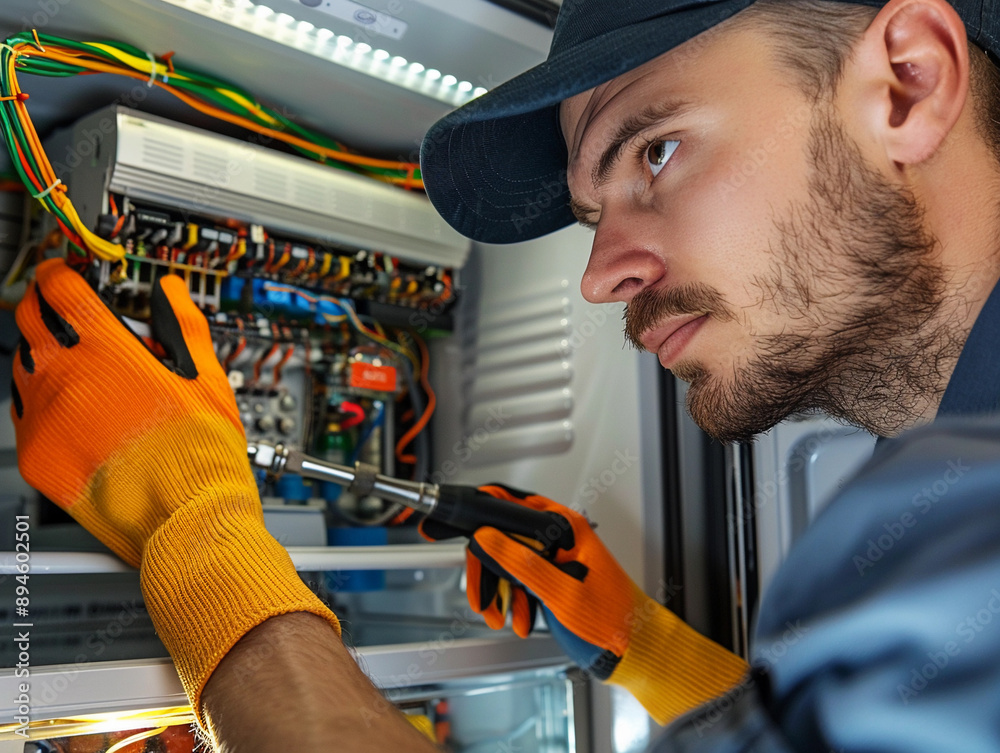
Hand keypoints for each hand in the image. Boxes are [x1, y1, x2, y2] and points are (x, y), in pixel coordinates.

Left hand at [12, 258, 339, 722]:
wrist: (185, 521)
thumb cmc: (201, 457)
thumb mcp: (207, 380)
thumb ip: (182, 326)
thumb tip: (169, 294)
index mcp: (109, 354)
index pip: (62, 289)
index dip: (63, 272)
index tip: (69, 274)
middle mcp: (67, 381)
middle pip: (28, 319)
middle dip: (42, 304)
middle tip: (61, 309)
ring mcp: (43, 420)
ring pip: (20, 365)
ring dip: (40, 353)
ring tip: (71, 363)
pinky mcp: (36, 457)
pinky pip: (20, 414)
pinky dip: (37, 401)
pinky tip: (67, 408)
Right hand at [421, 484, 747, 722]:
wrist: (635, 651)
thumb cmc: (614, 621)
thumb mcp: (561, 593)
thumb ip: (522, 562)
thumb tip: (487, 536)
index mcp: (564, 527)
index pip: (507, 508)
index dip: (473, 514)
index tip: (443, 519)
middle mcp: (558, 535)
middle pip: (501, 536)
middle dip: (486, 571)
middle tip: (477, 596)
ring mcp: (554, 556)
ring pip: (507, 561)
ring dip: (499, 591)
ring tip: (501, 617)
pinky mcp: (553, 576)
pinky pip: (518, 579)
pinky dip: (511, 600)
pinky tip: (517, 619)